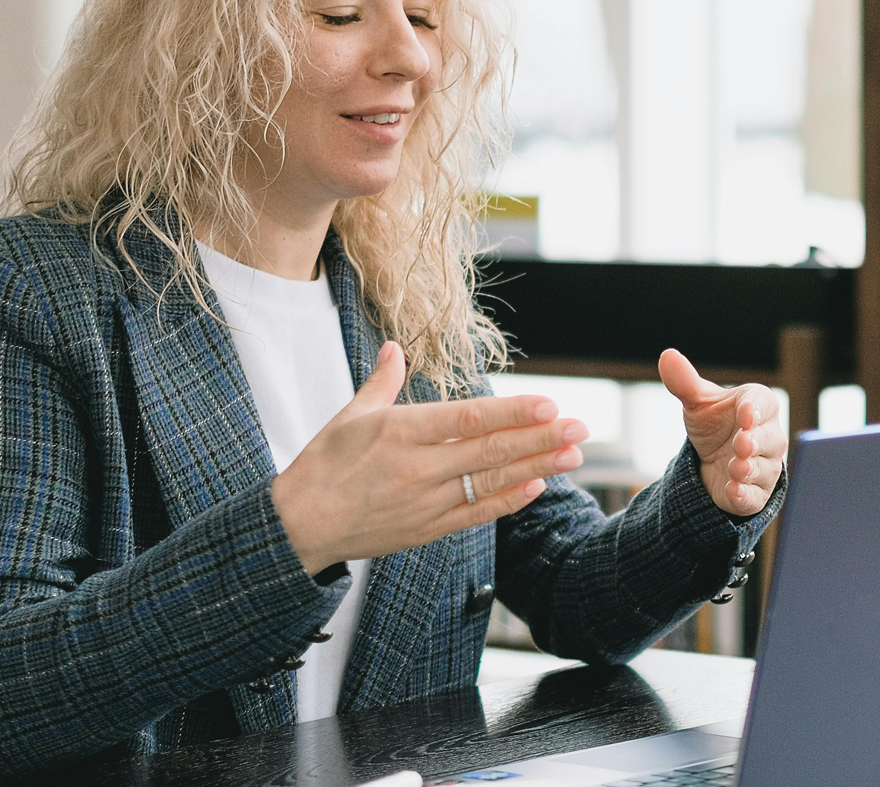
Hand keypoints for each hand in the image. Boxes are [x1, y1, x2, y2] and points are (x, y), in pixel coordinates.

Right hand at [270, 341, 588, 573]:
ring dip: (536, 467)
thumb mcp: (348, 417)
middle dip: (540, 437)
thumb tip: (394, 348)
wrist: (299, 527)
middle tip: (580, 426)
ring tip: (573, 455)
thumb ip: (381, 382)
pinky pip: (475, 513)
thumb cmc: (321, 467)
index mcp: (399, 432)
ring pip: (490, 482)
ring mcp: (425, 502)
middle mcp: (417, 468)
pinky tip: (537, 486)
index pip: (467, 419)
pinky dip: (508, 501)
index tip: (548, 403)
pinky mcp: (427, 530)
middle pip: (490, 451)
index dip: (511, 412)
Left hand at [658, 348, 785, 516]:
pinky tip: (733, 490)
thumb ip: (685, 382)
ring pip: (764, 469)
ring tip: (735, 467)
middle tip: (742, 442)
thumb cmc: (714, 425)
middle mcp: (769, 436)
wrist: (711, 462)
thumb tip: (667, 355)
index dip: (756, 408)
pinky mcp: (755, 494)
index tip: (746, 412)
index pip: (763, 403)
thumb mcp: (698, 403)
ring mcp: (765, 467)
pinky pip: (755, 496)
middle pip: (770, 438)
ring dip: (750, 468)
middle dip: (756, 441)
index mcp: (758, 406)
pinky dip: (745, 495)